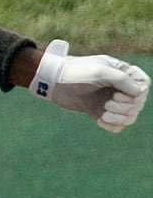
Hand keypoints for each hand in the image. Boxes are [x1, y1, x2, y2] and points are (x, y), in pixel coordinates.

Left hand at [29, 40, 149, 132]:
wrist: (52, 82)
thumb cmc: (75, 72)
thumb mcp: (100, 71)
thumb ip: (122, 80)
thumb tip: (140, 93)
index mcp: (121, 73)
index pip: (144, 85)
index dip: (138, 93)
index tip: (119, 93)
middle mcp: (118, 87)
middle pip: (138, 103)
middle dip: (126, 107)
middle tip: (109, 104)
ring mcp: (109, 100)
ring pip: (129, 116)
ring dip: (120, 118)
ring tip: (104, 114)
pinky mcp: (99, 111)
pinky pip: (116, 125)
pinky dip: (112, 126)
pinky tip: (100, 121)